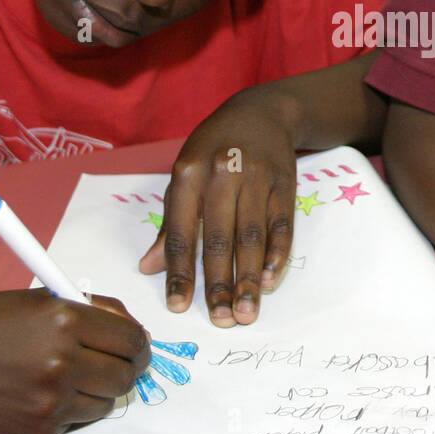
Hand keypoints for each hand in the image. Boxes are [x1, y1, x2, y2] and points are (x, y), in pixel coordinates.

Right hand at [0, 290, 149, 433]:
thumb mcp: (41, 301)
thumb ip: (92, 312)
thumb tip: (132, 330)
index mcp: (65, 322)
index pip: (132, 339)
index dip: (138, 344)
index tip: (134, 346)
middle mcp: (61, 363)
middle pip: (126, 377)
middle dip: (125, 369)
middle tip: (110, 363)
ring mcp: (49, 403)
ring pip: (104, 404)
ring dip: (95, 392)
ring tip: (65, 376)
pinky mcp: (37, 433)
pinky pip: (74, 423)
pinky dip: (66, 410)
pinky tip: (38, 394)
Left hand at [139, 89, 296, 326]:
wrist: (260, 112)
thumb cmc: (213, 148)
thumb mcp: (184, 174)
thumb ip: (170, 222)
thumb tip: (149, 268)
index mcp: (188, 173)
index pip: (181, 231)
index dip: (179, 272)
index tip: (179, 306)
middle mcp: (222, 174)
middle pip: (220, 239)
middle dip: (219, 284)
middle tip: (221, 320)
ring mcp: (257, 178)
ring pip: (252, 237)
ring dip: (248, 278)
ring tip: (245, 312)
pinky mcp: (285, 183)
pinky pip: (281, 225)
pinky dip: (275, 255)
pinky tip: (269, 280)